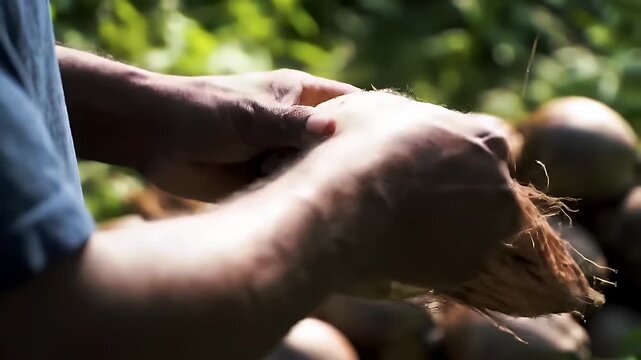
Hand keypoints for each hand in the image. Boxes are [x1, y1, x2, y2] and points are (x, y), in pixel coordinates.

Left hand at [144, 69, 359, 200]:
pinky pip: (292, 192)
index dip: (373, 122)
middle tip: (367, 188)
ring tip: (331, 203)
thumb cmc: (201, 112)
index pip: (350, 105)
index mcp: (301, 96)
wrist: (152, 137)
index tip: (395, 146)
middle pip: (338, 146)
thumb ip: (293, 124)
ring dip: (320, 186)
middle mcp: (297, 127)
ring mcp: (282, 155)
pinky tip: (304, 212)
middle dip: (348, 163)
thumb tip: (335, 130)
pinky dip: (298, 201)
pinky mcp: (266, 182)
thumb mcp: (251, 116)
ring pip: (317, 174)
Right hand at [303, 91, 520, 288]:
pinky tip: (401, 250)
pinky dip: (436, 259)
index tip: (430, 164)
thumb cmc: (358, 148)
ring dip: (455, 229)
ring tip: (409, 227)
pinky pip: (456, 262)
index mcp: (488, 139)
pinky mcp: (468, 269)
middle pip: (490, 191)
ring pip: (479, 231)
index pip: (489, 147)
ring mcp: (488, 232)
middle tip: (419, 200)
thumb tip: (405, 123)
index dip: (458, 155)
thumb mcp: (377, 109)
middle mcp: (501, 186)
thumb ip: (410, 116)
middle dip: (463, 194)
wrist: (345, 208)